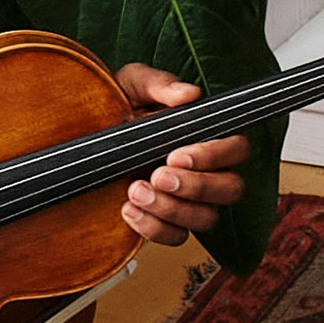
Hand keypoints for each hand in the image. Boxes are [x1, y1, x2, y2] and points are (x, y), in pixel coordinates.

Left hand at [113, 65, 244, 244]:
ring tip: (135, 189)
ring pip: (206, 218)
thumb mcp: (132, 86)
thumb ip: (158, 85)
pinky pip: (175, 237)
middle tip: (158, 174)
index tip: (177, 155)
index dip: (213, 155)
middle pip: (230, 189)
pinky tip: (127, 208)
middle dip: (196, 186)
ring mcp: (189, 201)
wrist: (87, 139)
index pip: (236, 149)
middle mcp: (206, 172)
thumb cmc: (118, 108)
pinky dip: (152, 228)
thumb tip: (187, 94)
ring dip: (172, 208)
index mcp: (206, 138)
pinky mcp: (166, 223)